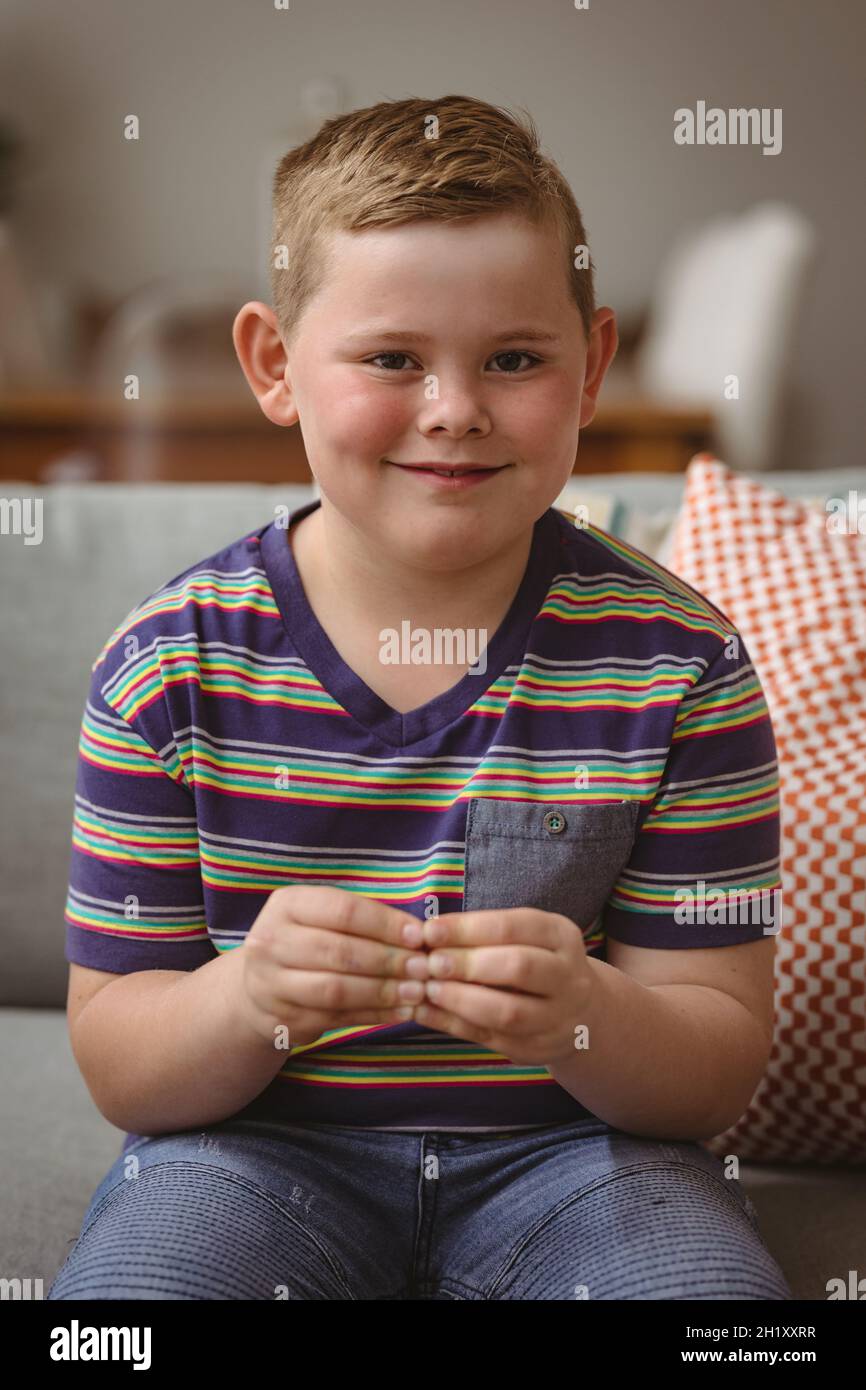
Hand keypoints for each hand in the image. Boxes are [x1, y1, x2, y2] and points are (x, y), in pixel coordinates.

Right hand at [239, 884, 430, 1048]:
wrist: (258, 987)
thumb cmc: (306, 942)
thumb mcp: (322, 917)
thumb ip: (363, 921)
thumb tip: (419, 934)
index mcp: (287, 905)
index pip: (343, 911)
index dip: (385, 924)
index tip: (419, 936)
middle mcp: (270, 942)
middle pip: (339, 951)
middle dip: (389, 961)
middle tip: (424, 968)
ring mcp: (271, 984)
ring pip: (336, 990)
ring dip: (383, 992)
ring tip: (417, 992)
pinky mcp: (281, 1019)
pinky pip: (334, 1018)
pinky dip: (372, 1016)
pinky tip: (400, 1012)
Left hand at [408, 907, 595, 1065]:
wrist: (581, 1014)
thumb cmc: (537, 962)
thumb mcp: (526, 937)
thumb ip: (485, 934)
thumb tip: (429, 934)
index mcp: (561, 937)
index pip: (512, 927)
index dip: (467, 929)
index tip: (429, 932)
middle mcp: (567, 976)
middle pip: (518, 967)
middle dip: (467, 964)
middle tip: (430, 963)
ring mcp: (557, 1017)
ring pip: (509, 1012)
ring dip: (461, 1000)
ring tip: (429, 989)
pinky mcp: (537, 1048)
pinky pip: (492, 1038)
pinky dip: (453, 1025)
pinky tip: (425, 1013)